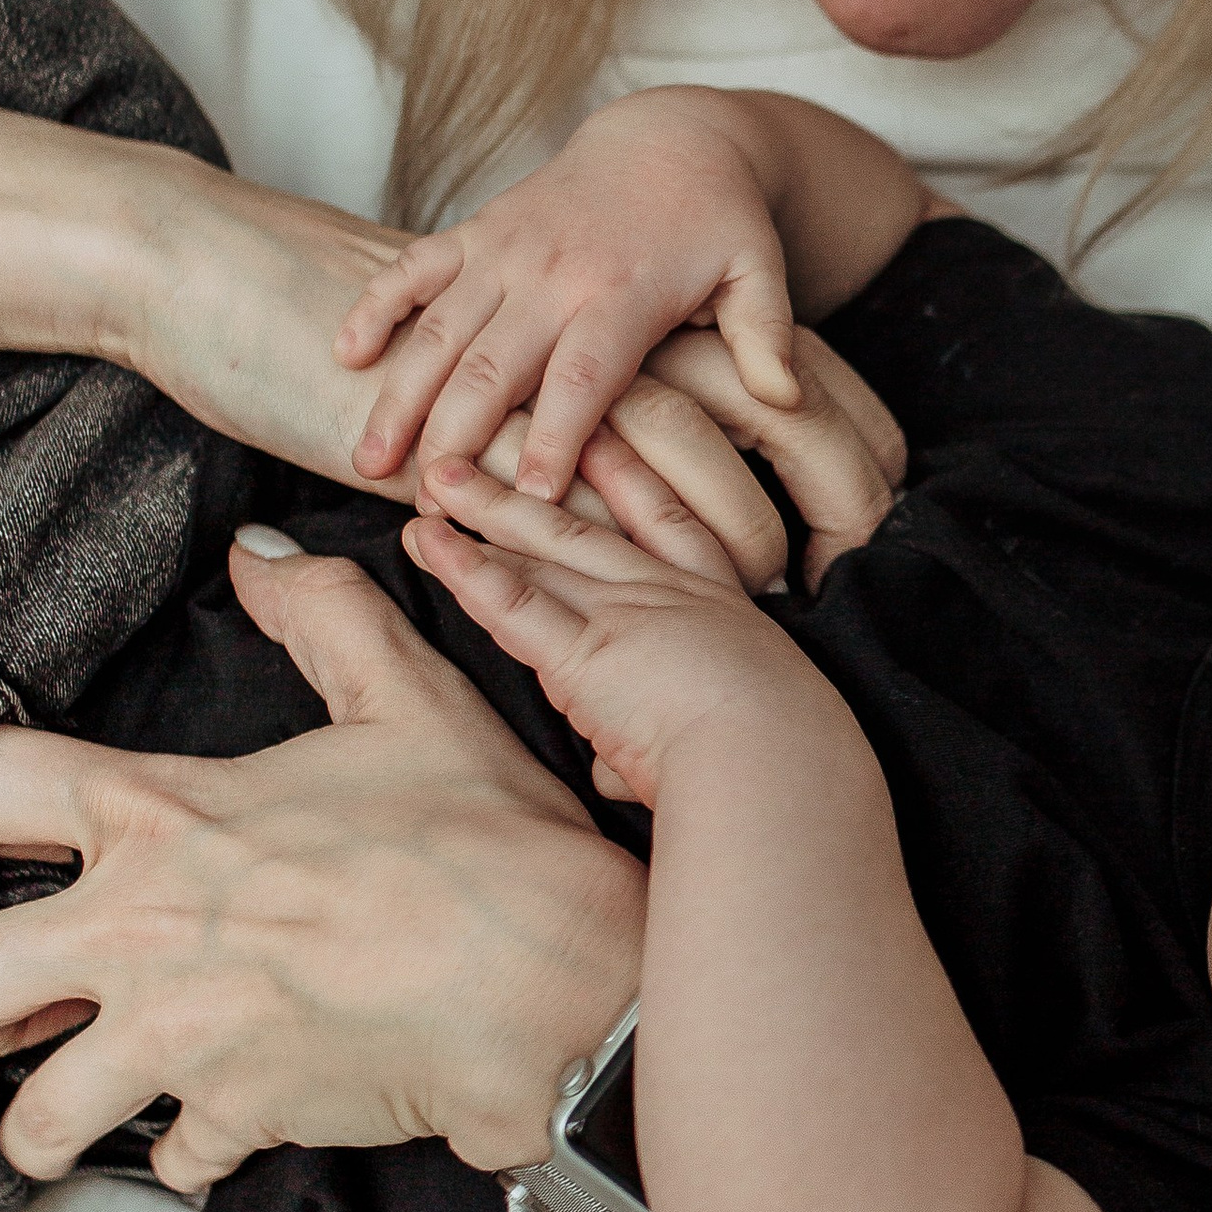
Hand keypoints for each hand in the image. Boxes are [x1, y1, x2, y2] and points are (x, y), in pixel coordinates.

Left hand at [0, 542, 643, 1189]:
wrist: (555, 985)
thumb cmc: (486, 843)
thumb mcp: (412, 699)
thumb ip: (326, 617)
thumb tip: (262, 555)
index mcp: (158, 818)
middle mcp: (138, 934)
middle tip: (2, 1001)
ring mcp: (179, 1040)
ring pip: (36, 1117)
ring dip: (49, 1118)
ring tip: (70, 1114)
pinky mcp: (238, 1117)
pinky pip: (174, 1158)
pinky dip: (195, 1146)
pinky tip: (222, 1123)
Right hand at [339, 87, 803, 502]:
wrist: (670, 138)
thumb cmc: (718, 223)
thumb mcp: (761, 272)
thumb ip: (768, 337)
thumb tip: (787, 399)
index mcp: (624, 292)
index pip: (584, 375)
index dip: (555, 436)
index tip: (531, 498)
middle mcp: (556, 271)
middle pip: (494, 362)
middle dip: (457, 434)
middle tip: (428, 505)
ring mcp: (507, 249)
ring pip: (440, 327)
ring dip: (400, 393)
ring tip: (368, 460)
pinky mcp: (476, 231)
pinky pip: (415, 268)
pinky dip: (378, 307)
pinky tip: (344, 357)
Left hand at [404, 459, 829, 810]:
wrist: (783, 770)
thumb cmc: (784, 766)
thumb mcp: (747, 732)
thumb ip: (663, 744)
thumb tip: (613, 778)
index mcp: (722, 612)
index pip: (671, 528)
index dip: (632, 478)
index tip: (601, 436)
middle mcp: (671, 596)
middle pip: (594, 520)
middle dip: (542, 473)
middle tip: (499, 433)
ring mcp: (626, 616)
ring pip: (543, 547)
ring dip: (484, 508)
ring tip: (439, 475)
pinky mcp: (585, 652)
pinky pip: (513, 600)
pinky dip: (465, 568)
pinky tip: (428, 538)